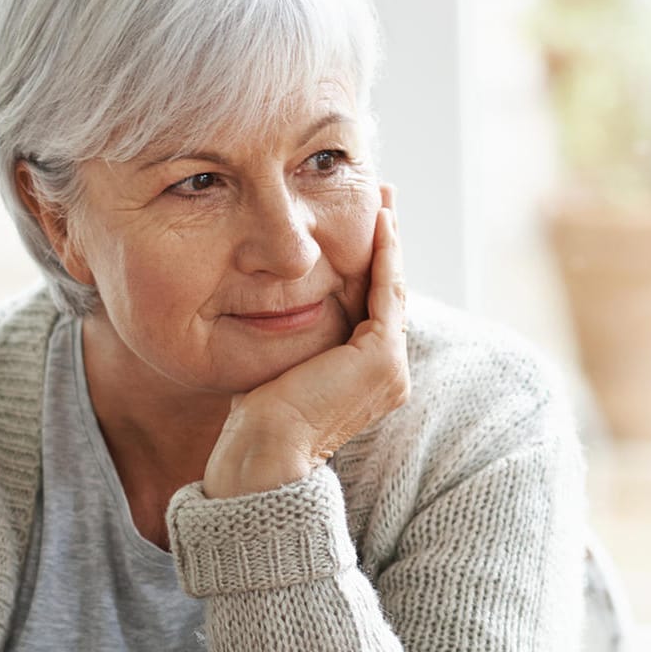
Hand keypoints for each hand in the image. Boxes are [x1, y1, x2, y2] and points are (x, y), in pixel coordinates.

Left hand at [202, 185, 409, 497]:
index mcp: (368, 377)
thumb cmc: (258, 420)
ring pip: (392, 288)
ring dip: (390, 240)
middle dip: (386, 243)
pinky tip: (381, 222)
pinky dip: (386, 255)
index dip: (371, 262)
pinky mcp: (381, 357)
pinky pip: (386, 292)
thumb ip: (292, 337)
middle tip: (383, 198)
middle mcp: (389, 373)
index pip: (372, 307)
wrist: (264, 453)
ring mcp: (390, 367)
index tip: (365, 224)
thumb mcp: (280, 364)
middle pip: (388, 292)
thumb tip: (270, 306)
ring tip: (385, 200)